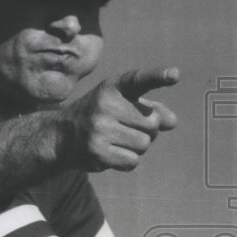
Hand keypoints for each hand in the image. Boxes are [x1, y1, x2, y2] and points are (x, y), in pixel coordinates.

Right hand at [62, 66, 179, 171]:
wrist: (61, 135)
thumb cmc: (99, 117)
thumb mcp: (122, 105)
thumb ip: (150, 109)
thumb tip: (171, 122)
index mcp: (113, 88)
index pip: (139, 80)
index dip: (158, 76)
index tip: (175, 75)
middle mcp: (104, 104)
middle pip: (152, 124)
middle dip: (146, 130)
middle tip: (124, 129)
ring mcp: (99, 128)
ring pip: (143, 144)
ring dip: (136, 147)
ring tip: (115, 141)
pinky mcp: (96, 151)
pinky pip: (132, 161)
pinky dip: (126, 161)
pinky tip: (110, 153)